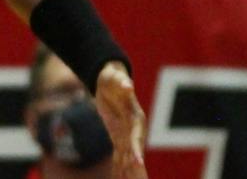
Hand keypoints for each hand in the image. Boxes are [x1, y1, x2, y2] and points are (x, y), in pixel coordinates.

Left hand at [95, 62, 147, 177]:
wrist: (108, 82)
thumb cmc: (113, 78)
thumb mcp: (116, 78)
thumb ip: (122, 82)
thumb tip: (128, 85)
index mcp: (136, 118)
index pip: (137, 136)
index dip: (137, 149)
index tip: (138, 162)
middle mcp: (134, 130)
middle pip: (136, 153)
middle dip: (137, 168)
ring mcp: (126, 136)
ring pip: (128, 159)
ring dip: (128, 173)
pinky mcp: (118, 138)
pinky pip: (118, 157)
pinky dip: (118, 169)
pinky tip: (118, 178)